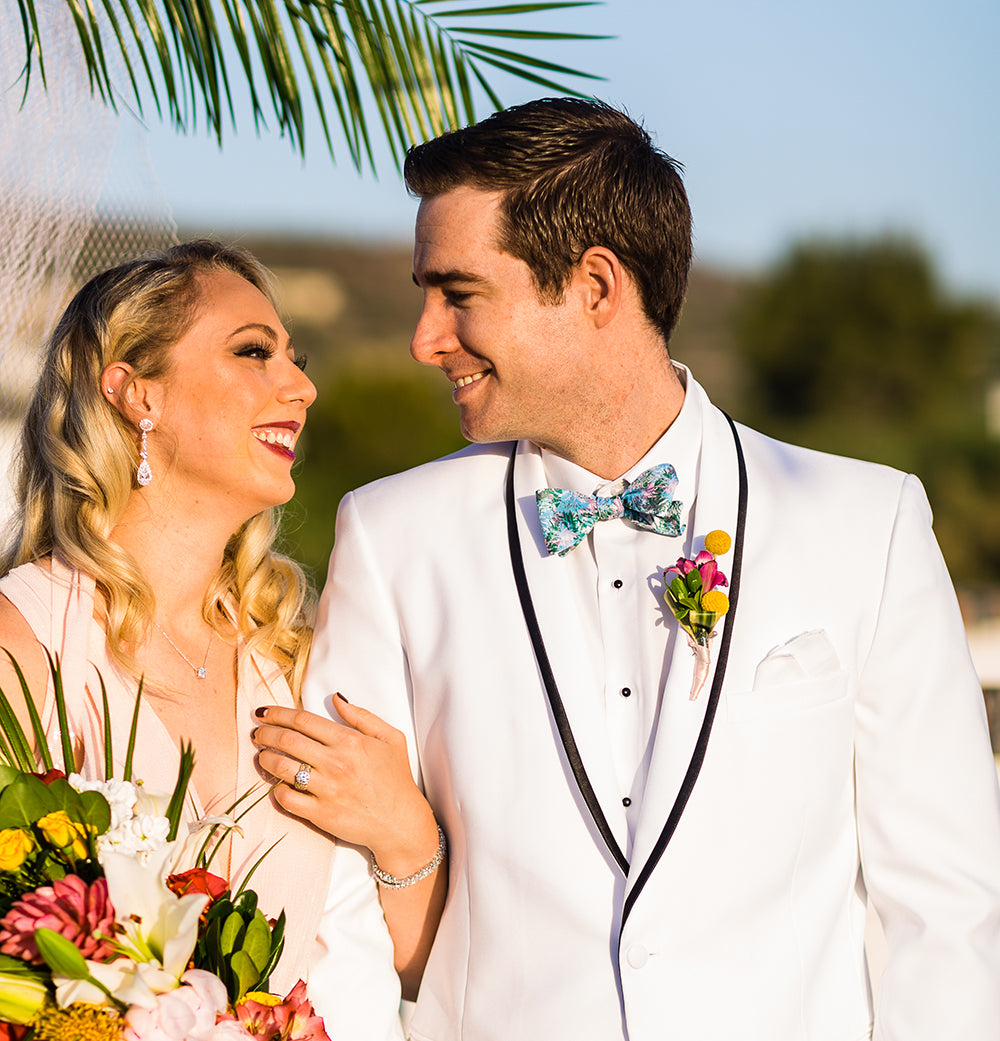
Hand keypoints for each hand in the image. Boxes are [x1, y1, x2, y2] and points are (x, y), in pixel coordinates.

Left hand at [252, 697, 439, 876]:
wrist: (400, 822)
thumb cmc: (396, 778)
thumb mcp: (390, 738)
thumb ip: (362, 716)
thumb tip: (336, 698)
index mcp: (350, 741)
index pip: (303, 720)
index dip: (278, 713)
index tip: (264, 713)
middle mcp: (335, 763)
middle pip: (286, 741)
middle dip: (265, 733)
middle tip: (257, 732)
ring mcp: (326, 789)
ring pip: (281, 768)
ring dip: (265, 759)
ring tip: (262, 755)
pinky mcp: (320, 814)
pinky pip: (286, 799)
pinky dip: (276, 790)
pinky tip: (276, 784)